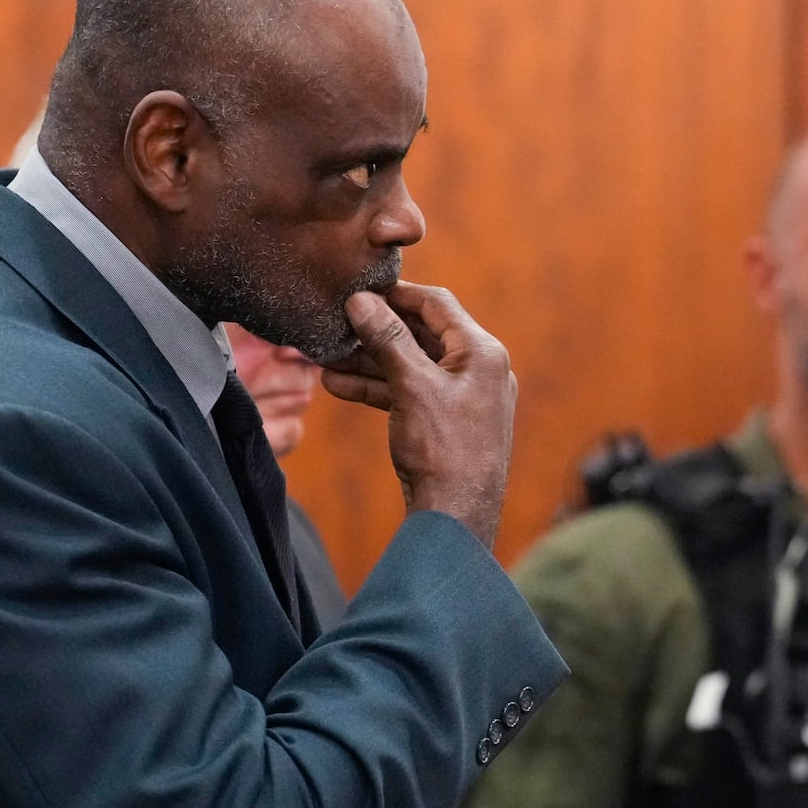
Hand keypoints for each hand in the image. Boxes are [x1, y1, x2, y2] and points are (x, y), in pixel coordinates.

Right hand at [320, 283, 515, 548]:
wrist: (455, 518)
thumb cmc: (444, 450)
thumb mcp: (412, 386)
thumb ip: (387, 339)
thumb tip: (361, 301)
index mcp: (481, 352)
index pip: (438, 304)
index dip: (397, 293)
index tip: (360, 289)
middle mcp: (478, 370)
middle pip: (421, 334)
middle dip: (376, 330)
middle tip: (336, 322)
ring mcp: (463, 397)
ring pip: (410, 366)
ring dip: (369, 361)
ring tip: (326, 356)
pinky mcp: (446, 423)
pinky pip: (409, 393)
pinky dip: (377, 388)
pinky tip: (337, 385)